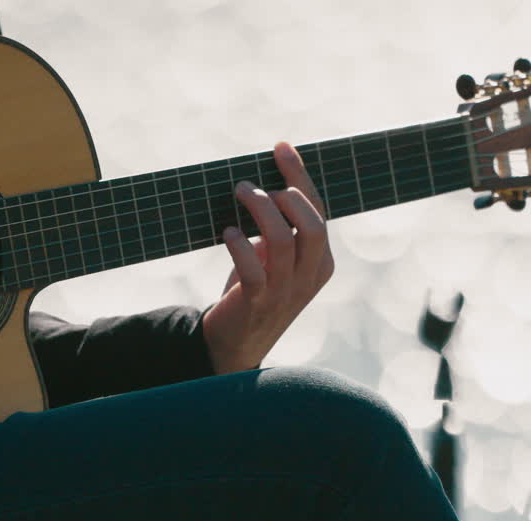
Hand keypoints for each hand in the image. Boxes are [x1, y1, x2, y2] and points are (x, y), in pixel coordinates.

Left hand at [201, 142, 332, 373]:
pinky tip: (227, 232)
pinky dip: (239, 246)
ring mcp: (286, 292)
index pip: (318, 212)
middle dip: (286, 195)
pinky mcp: (257, 303)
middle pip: (313, 225)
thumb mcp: (273, 259)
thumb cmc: (253, 291)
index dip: (300, 177)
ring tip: (239, 194)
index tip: (280, 147)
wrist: (234, 343)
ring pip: (283, 241)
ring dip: (260, 211)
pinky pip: (253, 269)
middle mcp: (310, 275)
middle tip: (250, 185)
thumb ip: (278, 229)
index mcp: (321, 262)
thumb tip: (262, 184)